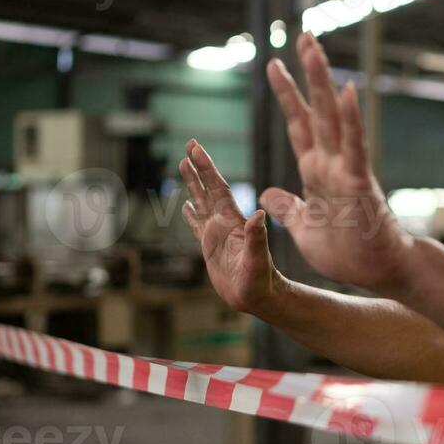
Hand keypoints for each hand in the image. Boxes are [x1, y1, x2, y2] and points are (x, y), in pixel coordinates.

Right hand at [179, 140, 279, 313]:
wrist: (260, 298)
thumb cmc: (261, 281)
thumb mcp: (258, 260)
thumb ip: (257, 239)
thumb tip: (259, 215)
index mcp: (234, 221)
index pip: (218, 187)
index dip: (207, 168)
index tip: (195, 148)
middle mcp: (225, 223)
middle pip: (208, 188)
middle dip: (198, 167)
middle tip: (188, 145)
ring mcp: (218, 234)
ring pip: (201, 202)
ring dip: (193, 184)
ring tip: (182, 164)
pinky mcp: (211, 248)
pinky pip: (198, 226)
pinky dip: (190, 214)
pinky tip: (185, 206)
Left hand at [262, 33, 412, 293]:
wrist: (380, 272)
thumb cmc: (348, 252)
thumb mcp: (303, 227)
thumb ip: (289, 207)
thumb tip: (270, 193)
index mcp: (317, 172)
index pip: (299, 125)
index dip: (286, 94)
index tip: (275, 64)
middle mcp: (331, 163)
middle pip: (315, 110)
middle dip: (308, 73)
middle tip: (303, 35)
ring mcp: (347, 170)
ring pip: (332, 118)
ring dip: (323, 82)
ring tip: (315, 49)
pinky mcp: (360, 183)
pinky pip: (355, 147)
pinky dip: (350, 120)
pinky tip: (346, 92)